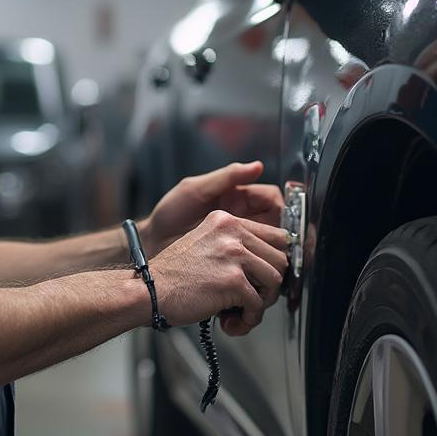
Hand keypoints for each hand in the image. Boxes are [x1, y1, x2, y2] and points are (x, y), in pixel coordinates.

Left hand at [142, 161, 284, 257]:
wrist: (153, 243)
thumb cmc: (170, 213)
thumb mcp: (195, 189)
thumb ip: (226, 177)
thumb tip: (257, 166)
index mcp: (237, 197)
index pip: (271, 198)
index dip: (280, 206)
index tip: (280, 217)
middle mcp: (243, 217)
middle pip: (277, 223)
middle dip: (282, 233)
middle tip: (282, 244)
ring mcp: (239, 238)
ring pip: (270, 244)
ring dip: (275, 251)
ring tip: (275, 258)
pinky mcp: (234, 258)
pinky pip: (256, 261)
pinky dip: (261, 265)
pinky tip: (260, 269)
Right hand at [149, 210, 289, 335]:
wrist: (149, 291)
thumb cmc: (173, 276)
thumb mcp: (206, 245)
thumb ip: (235, 248)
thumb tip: (270, 267)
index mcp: (226, 220)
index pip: (276, 236)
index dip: (274, 261)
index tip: (266, 277)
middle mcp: (232, 232)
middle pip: (281, 258)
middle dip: (271, 284)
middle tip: (252, 298)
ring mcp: (233, 255)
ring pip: (275, 281)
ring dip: (261, 303)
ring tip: (241, 312)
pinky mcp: (233, 280)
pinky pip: (258, 304)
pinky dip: (248, 319)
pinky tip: (231, 322)